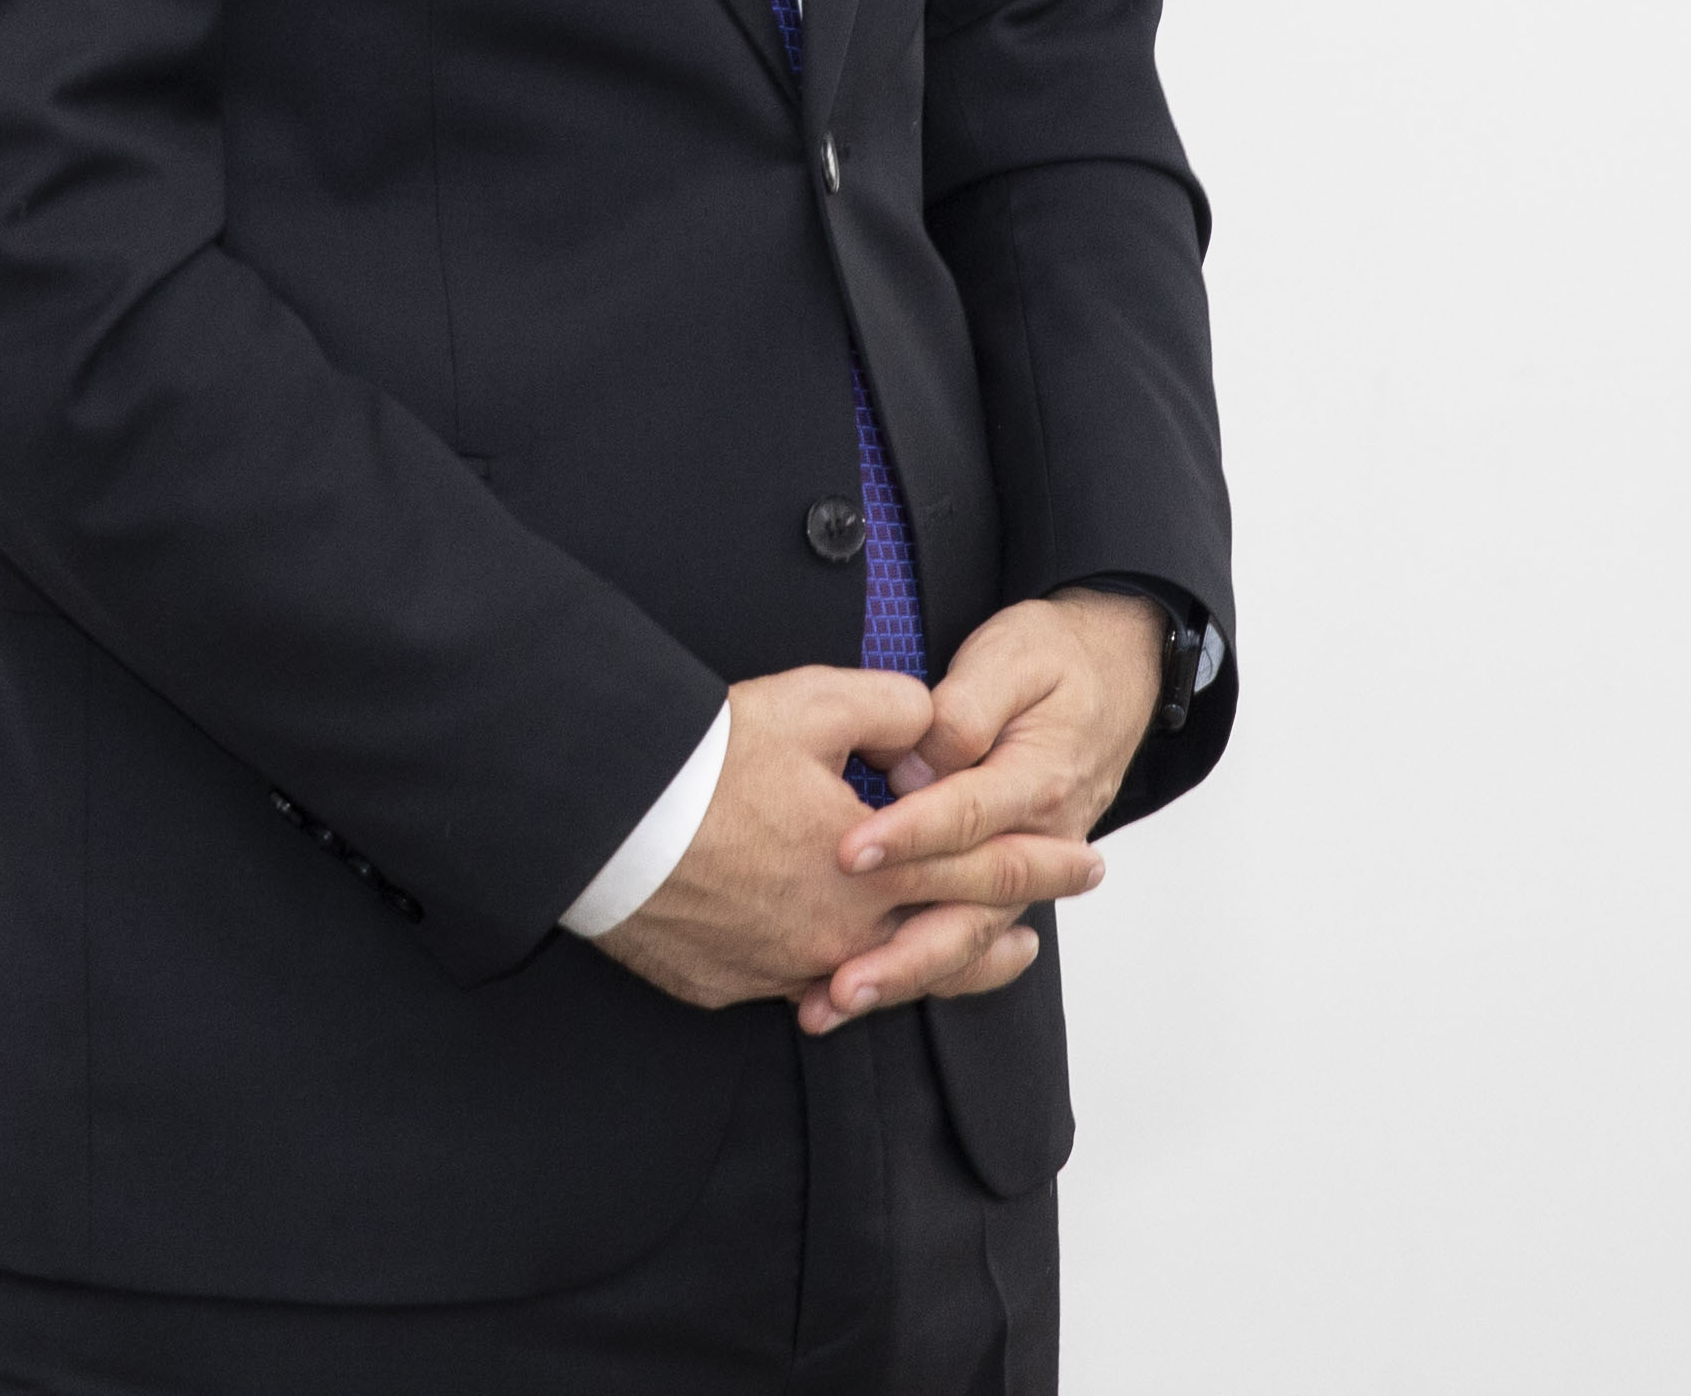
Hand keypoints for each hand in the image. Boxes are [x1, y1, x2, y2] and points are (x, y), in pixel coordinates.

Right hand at [590, 663, 1107, 1026]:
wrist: (604, 824)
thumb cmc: (705, 762)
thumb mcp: (814, 704)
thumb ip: (892, 708)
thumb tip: (928, 725)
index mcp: (876, 865)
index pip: (983, 867)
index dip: (1040, 863)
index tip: (1086, 864)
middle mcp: (842, 932)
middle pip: (944, 945)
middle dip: (1000, 935)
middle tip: (1039, 938)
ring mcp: (785, 966)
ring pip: (877, 979)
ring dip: (928, 970)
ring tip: (964, 964)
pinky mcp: (730, 983)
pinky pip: (800, 987)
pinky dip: (838, 979)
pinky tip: (847, 972)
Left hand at [813, 592, 1166, 1024]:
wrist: (1113, 676)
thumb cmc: (1055, 661)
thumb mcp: (1014, 656)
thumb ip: (966, 706)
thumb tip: (922, 755)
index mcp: (1037, 780)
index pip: (966, 815)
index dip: (908, 837)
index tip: (848, 853)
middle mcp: (1037, 841)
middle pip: (969, 909)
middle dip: (901, 949)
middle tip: (841, 978)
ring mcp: (1021, 873)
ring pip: (965, 940)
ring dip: (902, 977)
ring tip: (836, 1002)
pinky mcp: (1001, 885)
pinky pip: (963, 942)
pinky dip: (916, 974)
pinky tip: (858, 994)